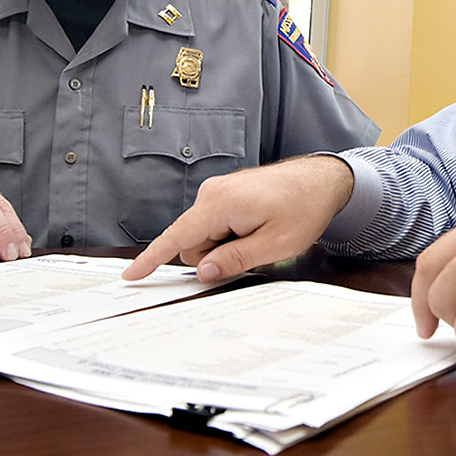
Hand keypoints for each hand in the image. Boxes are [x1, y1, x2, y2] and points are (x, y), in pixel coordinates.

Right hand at [123, 155, 354, 281]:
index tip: (131, 275)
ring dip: (226, 245)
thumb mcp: (275, 245)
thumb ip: (235, 259)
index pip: (176, 237)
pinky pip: (216, 225)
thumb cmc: (304, 209)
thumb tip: (202, 272)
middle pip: (193, 243)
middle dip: (215, 256)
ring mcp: (218, 191)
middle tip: (255, 249)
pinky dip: (230, 234)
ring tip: (261, 234)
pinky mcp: (225, 194)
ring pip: (205, 236)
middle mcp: (212, 193)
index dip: (153, 259)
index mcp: (220, 204)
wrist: (323, 180)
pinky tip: (256, 228)